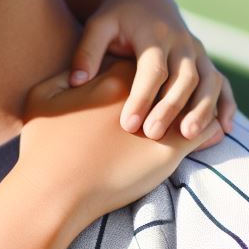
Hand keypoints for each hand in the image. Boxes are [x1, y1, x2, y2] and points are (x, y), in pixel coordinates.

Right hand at [17, 61, 220, 232]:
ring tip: (193, 113)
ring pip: (193, 101)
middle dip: (171, 86)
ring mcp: (158, 120)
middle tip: (168, 97)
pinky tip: (202, 133)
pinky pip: (202, 130)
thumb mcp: (42, 96)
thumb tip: (79, 71)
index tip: (137, 82)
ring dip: (195, 105)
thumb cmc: (44, 144)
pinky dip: (206, 128)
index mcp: (112, 74)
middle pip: (170, 80)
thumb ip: (64, 76)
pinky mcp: (171, 150)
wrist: (55, 187)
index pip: (139, 62)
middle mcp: (140, 92)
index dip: (140, 72)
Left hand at [68, 0, 234, 144]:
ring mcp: (197, 51)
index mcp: (154, 35)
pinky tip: (223, 129)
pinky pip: (222, 83)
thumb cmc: (115, 17)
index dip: (142, 97)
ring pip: (209, 81)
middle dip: (171, 108)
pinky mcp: (204, 60)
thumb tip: (77, 82)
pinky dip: (225, 105)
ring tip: (188, 137)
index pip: (153, 69)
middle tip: (152, 135)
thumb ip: (87, 52)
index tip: (128, 124)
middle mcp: (181, 43)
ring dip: (202, 109)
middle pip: (184, 78)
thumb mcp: (98, 26)